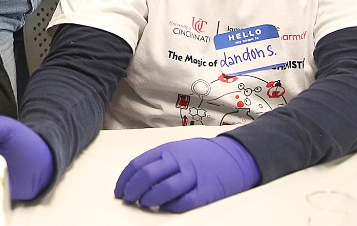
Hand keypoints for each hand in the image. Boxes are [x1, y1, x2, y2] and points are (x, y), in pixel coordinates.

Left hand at [114, 136, 259, 212]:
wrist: (237, 155)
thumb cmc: (202, 154)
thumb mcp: (178, 149)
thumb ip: (159, 161)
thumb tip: (135, 179)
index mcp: (168, 149)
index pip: (138, 164)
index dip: (124, 180)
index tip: (119, 191)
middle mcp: (179, 160)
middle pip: (147, 176)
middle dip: (132, 190)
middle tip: (128, 199)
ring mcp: (193, 175)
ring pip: (164, 190)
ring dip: (149, 200)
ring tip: (144, 204)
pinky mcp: (206, 191)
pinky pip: (183, 202)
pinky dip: (170, 207)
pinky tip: (165, 207)